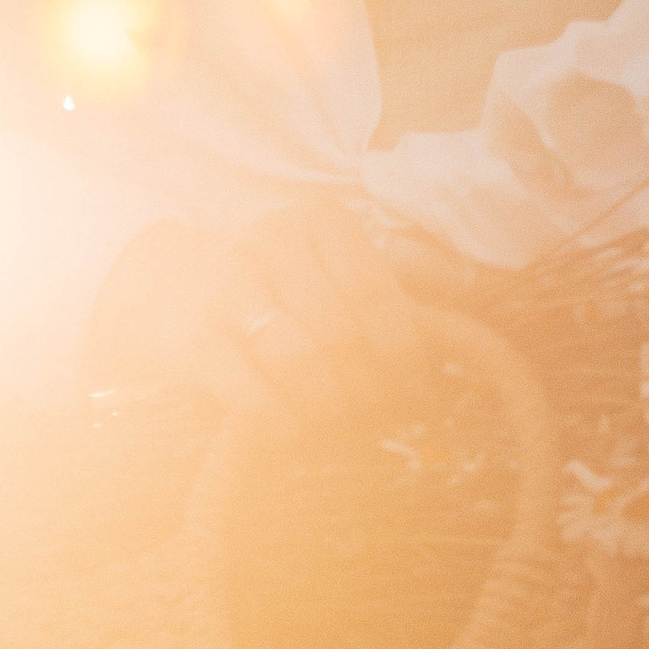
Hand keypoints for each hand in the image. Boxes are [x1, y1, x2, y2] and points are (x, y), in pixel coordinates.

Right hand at [83, 194, 433, 429]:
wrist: (179, 292)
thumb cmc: (288, 282)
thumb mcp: (341, 258)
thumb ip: (407, 267)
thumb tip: (469, 284)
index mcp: (319, 219)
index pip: (373, 286)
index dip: (403, 341)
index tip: (415, 377)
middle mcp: (270, 243)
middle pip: (339, 328)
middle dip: (369, 379)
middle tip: (380, 405)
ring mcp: (227, 290)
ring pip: (298, 359)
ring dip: (330, 402)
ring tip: (340, 415)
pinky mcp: (195, 342)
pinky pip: (251, 396)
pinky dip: (283, 423)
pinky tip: (295, 428)